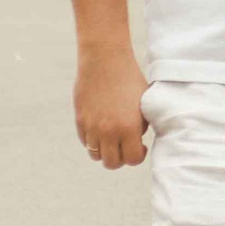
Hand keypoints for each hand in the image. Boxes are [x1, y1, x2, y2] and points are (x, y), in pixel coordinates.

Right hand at [75, 47, 149, 169]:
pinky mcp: (80, 120)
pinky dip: (94, 141)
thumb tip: (138, 142)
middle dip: (120, 158)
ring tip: (113, 138)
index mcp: (129, 128)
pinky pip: (85, 142)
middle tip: (126, 145)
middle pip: (112, 163)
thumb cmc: (130, 80)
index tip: (139, 147)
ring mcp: (91, 127)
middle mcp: (108, 131)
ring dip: (105, 151)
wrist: (105, 61)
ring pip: (96, 155)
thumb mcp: (145, 104)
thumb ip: (142, 126)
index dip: (137, 156)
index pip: (132, 160)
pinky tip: (102, 129)